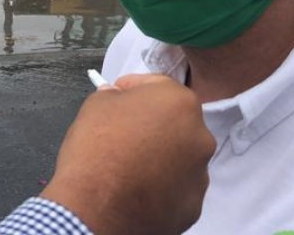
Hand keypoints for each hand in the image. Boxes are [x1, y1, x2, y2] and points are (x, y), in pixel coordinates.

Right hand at [40, 74, 213, 234]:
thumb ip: (115, 95)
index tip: (120, 95)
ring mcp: (200, 174)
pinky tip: (137, 188)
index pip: (158, 86)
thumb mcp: (97, 104)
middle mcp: (199, 136)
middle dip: (152, 124)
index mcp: (179, 103)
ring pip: (180, 157)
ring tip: (129, 166)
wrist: (94, 207)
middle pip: (175, 122)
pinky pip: (177, 188)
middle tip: (124, 133)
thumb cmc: (95, 151)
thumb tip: (117, 98)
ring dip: (160, 156)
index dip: (134, 89)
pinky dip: (161, 186)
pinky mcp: (193, 206)